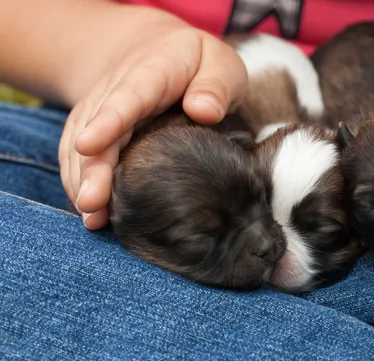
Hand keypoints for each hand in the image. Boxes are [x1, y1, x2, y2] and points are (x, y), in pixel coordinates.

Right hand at [58, 22, 246, 229]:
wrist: (154, 49)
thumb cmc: (197, 63)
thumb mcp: (219, 62)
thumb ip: (216, 84)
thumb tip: (204, 111)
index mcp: (151, 71)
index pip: (127, 96)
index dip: (107, 121)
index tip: (89, 145)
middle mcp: (116, 89)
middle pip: (97, 128)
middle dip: (92, 168)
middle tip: (92, 205)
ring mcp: (100, 109)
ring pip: (80, 145)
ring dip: (82, 181)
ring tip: (92, 219)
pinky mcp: (93, 127)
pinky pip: (76, 154)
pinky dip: (78, 181)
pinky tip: (89, 212)